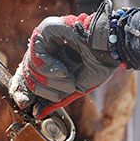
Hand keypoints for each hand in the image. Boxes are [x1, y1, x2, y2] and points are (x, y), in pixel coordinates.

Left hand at [9, 0, 119, 117]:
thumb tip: (37, 113)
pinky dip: (48, 67)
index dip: (26, 92)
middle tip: (66, 88)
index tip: (27, 105)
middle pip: (28, 74)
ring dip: (50, 79)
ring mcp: (46, 37)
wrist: (113, 50)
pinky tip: (62, 70)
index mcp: (52, 59)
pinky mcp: (48, 27)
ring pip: (31, 66)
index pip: (28, 76)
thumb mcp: (74, 87)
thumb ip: (55, 98)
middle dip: (45, 89)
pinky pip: (36, 53)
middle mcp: (46, 47)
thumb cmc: (100, 65)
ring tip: (68, 77)